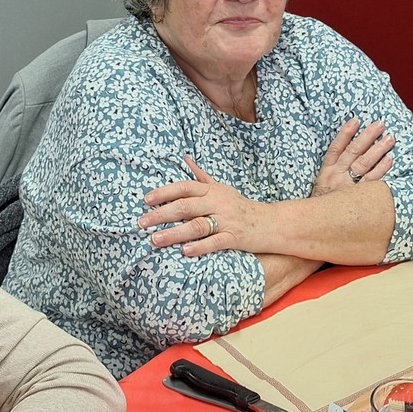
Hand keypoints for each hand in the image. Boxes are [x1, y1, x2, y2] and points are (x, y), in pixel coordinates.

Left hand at [139, 159, 270, 256]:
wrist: (271, 223)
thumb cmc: (241, 207)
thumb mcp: (222, 189)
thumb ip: (201, 177)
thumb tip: (185, 160)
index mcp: (212, 191)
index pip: (184, 187)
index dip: (164, 192)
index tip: (146, 200)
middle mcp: (218, 203)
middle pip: (186, 206)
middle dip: (161, 214)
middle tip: (141, 223)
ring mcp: (227, 221)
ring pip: (197, 226)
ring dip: (174, 233)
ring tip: (155, 240)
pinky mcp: (235, 238)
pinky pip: (216, 242)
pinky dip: (200, 246)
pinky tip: (184, 251)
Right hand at [312, 118, 393, 195]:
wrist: (315, 226)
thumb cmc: (322, 203)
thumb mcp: (320, 184)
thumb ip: (332, 170)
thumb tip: (347, 151)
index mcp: (326, 171)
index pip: (336, 148)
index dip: (345, 133)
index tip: (355, 120)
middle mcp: (337, 176)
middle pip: (354, 152)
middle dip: (368, 137)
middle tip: (380, 124)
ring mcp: (348, 187)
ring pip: (363, 164)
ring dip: (378, 150)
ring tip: (390, 138)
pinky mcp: (357, 197)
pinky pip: (371, 181)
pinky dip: (380, 169)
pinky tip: (389, 159)